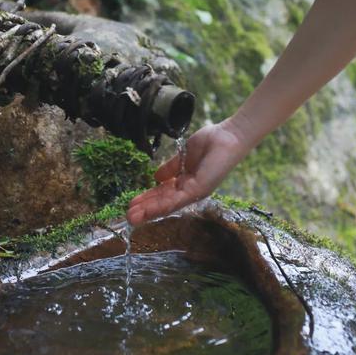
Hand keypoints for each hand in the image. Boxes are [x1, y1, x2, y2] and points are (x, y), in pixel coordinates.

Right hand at [126, 120, 247, 225]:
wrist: (228, 136)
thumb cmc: (211, 142)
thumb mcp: (184, 156)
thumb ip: (171, 168)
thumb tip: (155, 177)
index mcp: (186, 182)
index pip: (163, 194)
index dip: (147, 199)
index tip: (131, 203)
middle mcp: (190, 190)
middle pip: (164, 203)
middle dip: (145, 210)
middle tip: (127, 217)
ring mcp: (195, 191)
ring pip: (168, 205)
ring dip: (149, 211)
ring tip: (132, 218)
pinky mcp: (199, 189)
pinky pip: (177, 199)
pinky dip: (161, 206)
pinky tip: (148, 210)